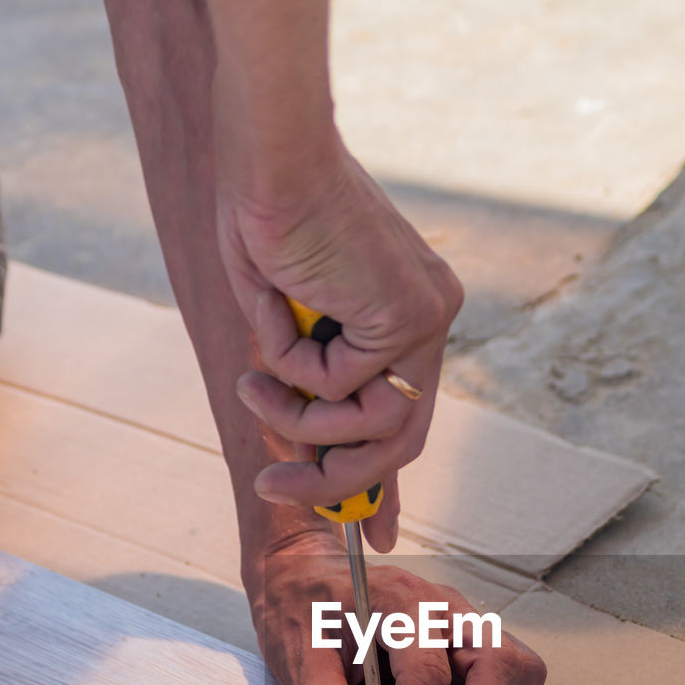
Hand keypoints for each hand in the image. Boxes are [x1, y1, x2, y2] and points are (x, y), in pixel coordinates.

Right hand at [215, 126, 463, 552]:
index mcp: (407, 315)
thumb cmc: (266, 220)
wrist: (270, 154)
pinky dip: (290, 371)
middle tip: (275, 490)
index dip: (385, 481)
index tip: (376, 531)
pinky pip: (337, 389)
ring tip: (254, 386)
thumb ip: (307, 385)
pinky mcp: (406, 316)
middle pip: (400, 440)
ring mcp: (427, 318)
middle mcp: (430, 319)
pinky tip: (279, 320)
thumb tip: (305, 454)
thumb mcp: (284, 323)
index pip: (404, 415)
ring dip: (297, 422)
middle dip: (335, 482)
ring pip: (368, 427)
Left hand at [246, 531, 545, 684]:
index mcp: (400, 600)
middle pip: (501, 665)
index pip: (427, 673)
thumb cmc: (302, 611)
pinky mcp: (470, 643)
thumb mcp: (297, 662)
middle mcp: (446, 607)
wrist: (305, 578)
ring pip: (516, 673)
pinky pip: (507, 681)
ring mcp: (465, 623)